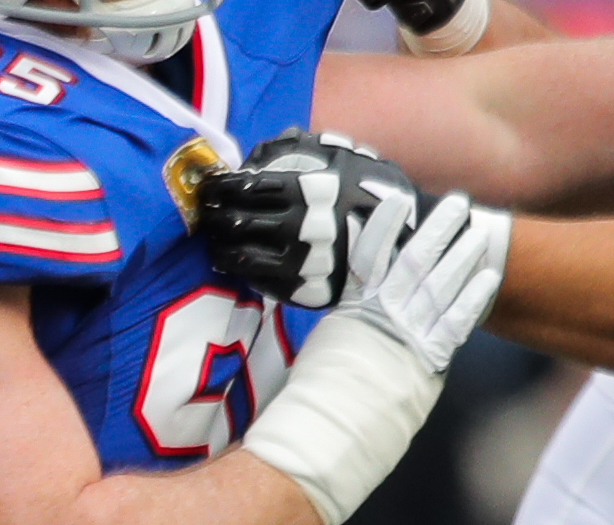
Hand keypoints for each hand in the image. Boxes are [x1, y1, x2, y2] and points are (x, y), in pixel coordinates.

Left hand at [196, 131, 422, 309]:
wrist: (404, 241)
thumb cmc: (371, 193)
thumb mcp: (344, 158)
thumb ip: (301, 150)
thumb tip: (265, 147)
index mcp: (305, 190)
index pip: (245, 187)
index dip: (221, 188)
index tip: (211, 188)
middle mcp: (297, 226)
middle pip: (235, 221)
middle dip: (216, 216)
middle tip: (209, 213)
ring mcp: (297, 260)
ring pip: (238, 255)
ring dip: (220, 245)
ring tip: (217, 239)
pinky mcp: (299, 288)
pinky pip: (256, 280)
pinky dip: (239, 268)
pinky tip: (234, 260)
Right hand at [340, 189, 508, 375]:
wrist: (331, 426)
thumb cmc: (323, 390)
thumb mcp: (327, 343)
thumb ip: (348, 318)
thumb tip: (357, 301)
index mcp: (353, 309)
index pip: (369, 258)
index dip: (384, 227)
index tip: (396, 200)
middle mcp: (382, 315)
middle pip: (415, 262)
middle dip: (438, 230)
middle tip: (458, 203)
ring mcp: (407, 334)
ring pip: (441, 285)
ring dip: (463, 256)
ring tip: (481, 231)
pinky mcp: (428, 357)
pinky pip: (456, 322)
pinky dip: (473, 299)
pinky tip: (487, 278)